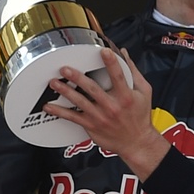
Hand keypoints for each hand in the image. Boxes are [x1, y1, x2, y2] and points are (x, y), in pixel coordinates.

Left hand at [43, 48, 170, 179]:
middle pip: (93, 89)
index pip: (118, 76)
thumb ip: (133, 71)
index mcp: (126, 96)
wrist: (136, 142)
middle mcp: (112, 106)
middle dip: (78, 78)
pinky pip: (73, 118)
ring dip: (65, 92)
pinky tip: (49, 106)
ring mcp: (100, 117)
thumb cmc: (140, 116)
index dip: (112, 63)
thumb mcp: (144, 92)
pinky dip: (60, 112)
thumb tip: (123, 53)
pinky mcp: (91, 126)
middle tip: (65, 69)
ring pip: (80, 102)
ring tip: (54, 83)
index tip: (104, 51)